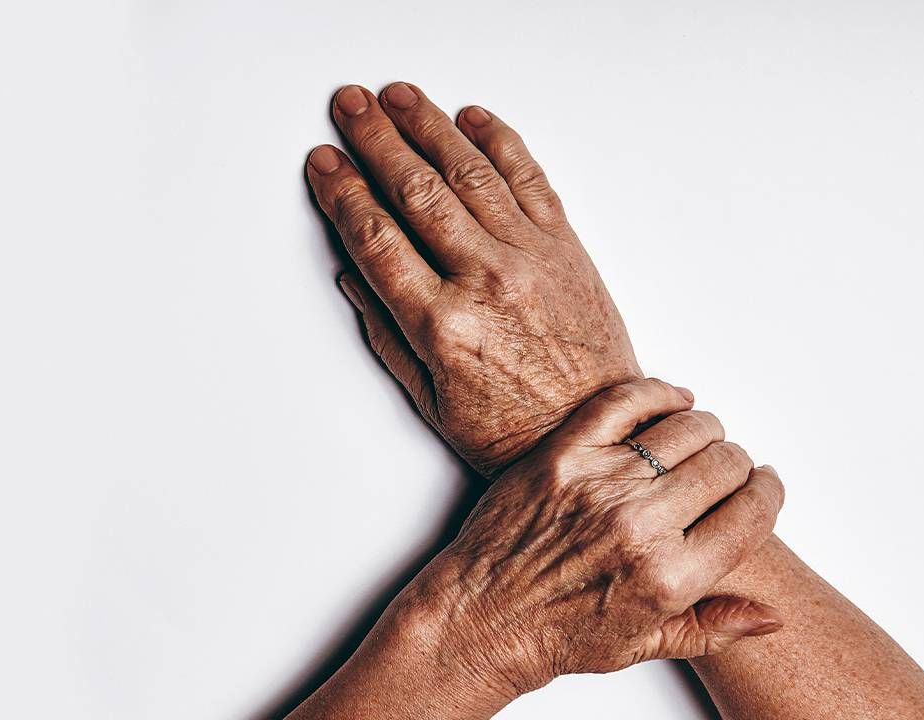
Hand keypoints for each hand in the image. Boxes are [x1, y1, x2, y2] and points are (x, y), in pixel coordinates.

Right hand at [307, 82, 639, 475]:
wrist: (598, 435)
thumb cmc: (514, 428)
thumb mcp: (430, 398)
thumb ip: (386, 333)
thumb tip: (353, 273)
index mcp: (442, 324)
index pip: (377, 237)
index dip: (344, 192)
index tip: (325, 164)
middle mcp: (486, 281)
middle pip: (416, 190)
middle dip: (376, 140)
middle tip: (350, 106)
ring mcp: (531, 258)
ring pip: (469, 172)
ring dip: (429, 126)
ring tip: (399, 96)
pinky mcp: (567, 248)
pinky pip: (531, 178)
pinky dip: (500, 141)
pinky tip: (472, 118)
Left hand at [363, 379, 783, 715]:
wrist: (482, 617)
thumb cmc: (557, 633)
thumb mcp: (646, 644)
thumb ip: (714, 626)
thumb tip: (773, 614)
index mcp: (671, 578)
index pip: (752, 514)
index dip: (767, 493)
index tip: (763, 485)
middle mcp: (640, 527)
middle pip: (723, 464)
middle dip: (736, 463)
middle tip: (726, 466)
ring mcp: (599, 484)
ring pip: (684, 428)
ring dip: (703, 428)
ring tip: (698, 437)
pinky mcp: (562, 453)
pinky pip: (625, 401)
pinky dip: (657, 393)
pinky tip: (669, 401)